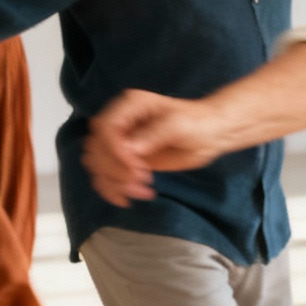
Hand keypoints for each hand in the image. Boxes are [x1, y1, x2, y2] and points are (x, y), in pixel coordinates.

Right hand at [85, 90, 230, 206]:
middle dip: (115, 169)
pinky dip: (111, 190)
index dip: (115, 151)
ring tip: (142, 190)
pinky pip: (105, 177)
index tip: (138, 167)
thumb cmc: (197, 122)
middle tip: (143, 178)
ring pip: (97, 166)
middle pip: (95, 149)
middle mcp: (119, 123)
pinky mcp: (124, 162)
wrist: (210, 135)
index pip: (105, 128)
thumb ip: (153, 135)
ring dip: (114, 183)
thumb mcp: (178, 125)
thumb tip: (129, 150)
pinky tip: (128, 198)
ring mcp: (120, 143)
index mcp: (128, 106)